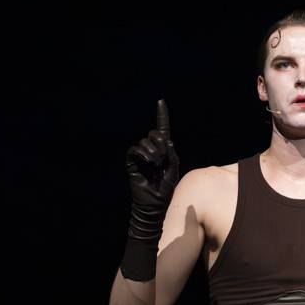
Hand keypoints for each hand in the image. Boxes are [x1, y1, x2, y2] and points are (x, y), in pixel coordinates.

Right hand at [125, 99, 178, 239]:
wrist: (154, 203)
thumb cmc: (165, 187)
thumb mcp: (173, 166)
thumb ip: (170, 151)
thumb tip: (164, 139)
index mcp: (161, 150)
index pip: (161, 130)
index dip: (161, 116)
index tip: (160, 102)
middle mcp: (150, 151)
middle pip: (154, 134)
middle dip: (160, 143)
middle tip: (163, 157)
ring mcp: (140, 157)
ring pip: (145, 142)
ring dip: (153, 151)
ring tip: (156, 164)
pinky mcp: (132, 163)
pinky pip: (135, 150)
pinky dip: (143, 154)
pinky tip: (149, 162)